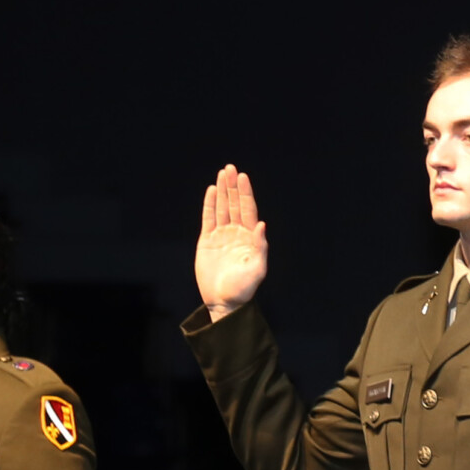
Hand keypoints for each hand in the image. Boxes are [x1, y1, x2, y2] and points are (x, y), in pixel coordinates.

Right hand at [196, 165, 270, 319]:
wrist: (224, 301)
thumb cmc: (243, 289)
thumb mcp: (256, 269)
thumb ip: (260, 247)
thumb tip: (262, 224)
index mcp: (249, 237)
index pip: (248, 210)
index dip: (246, 193)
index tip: (243, 177)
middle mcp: (236, 233)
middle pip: (234, 204)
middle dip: (233, 186)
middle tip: (231, 168)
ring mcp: (221, 235)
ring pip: (221, 208)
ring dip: (222, 191)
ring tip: (222, 173)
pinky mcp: (207, 241)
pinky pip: (208, 218)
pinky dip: (209, 204)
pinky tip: (211, 190)